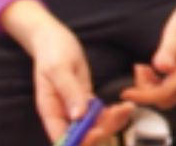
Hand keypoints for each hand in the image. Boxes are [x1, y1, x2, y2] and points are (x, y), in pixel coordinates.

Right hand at [7, 5, 132, 145]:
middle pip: (80, 136)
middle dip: (101, 130)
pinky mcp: (84, 100)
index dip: (80, 140)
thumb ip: (68, 91)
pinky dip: (111, 114)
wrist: (54, 38)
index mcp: (50, 110)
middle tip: (119, 112)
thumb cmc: (52, 51)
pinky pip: (98, 114)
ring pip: (92, 126)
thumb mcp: (59, 68)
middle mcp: (62, 114)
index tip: (98, 131)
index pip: (62, 137)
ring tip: (125, 108)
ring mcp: (74, 108)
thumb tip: (78, 116)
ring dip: (110, 123)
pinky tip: (123, 106)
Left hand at [121, 0, 175, 110]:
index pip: (166, 93)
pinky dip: (161, 84)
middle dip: (147, 91)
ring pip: (172, 96)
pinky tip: (155, 68)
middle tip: (139, 68)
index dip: (143, 96)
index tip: (125, 92)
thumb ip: (168, 51)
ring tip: (144, 67)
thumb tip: (161, 68)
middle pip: (168, 99)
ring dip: (153, 88)